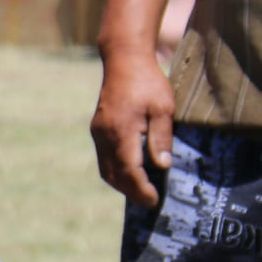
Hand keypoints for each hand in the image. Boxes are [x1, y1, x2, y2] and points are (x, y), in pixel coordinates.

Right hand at [89, 45, 177, 206]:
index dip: (141, 189)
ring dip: (121, 184)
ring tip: (140, 191)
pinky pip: (104, 158)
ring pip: (106, 169)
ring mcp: (99, 133)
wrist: (123, 60)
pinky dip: (116, 171)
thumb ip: (161, 137)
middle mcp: (105, 136)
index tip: (154, 200)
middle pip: (114, 175)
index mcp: (121, 132)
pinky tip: (129, 172)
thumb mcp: (163, 108)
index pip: (130, 170)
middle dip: (131, 191)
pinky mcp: (98, 129)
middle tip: (149, 201)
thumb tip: (162, 165)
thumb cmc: (148, 82)